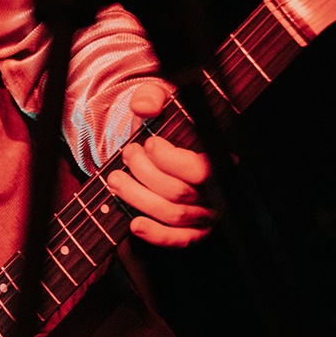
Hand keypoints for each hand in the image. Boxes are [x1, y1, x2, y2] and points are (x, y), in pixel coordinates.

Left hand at [106, 79, 216, 247]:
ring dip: (138, 197)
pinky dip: (156, 235)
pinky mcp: (195, 230)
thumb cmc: (163, 122)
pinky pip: (179, 240)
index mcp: (218, 155)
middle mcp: (218, 188)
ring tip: (116, 179)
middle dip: (144, 174)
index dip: (169, 160)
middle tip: (127, 156)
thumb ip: (151, 96)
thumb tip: (144, 106)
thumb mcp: (157, 100)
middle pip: (179, 193)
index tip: (149, 144)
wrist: (160, 145)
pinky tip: (135, 223)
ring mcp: (208, 211)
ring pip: (173, 214)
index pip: (200, 169)